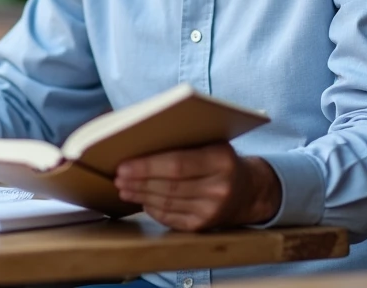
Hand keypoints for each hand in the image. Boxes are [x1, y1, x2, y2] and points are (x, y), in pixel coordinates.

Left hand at [114, 143, 281, 230]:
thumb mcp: (211, 143)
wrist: (248, 191)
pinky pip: (171, 218)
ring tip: (123, 188)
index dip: (147, 166)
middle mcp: (219, 188)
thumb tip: (139, 140)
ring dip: (141, 196)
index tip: (123, 165)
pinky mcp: (204, 227)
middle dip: (139, 182)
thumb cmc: (220, 159)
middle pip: (169, 186)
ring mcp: (212, 211)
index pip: (177, 164)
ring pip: (167, 204)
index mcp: (221, 160)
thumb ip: (184, 141)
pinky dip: (152, 209)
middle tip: (118, 177)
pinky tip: (140, 201)